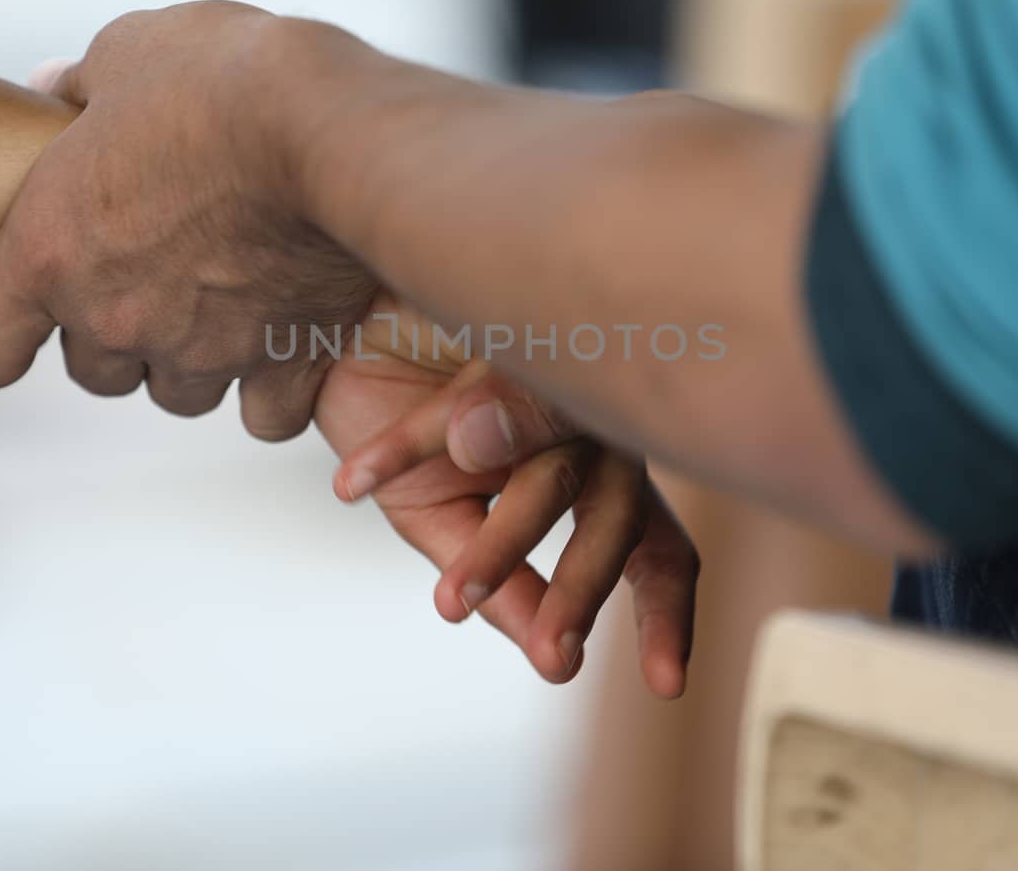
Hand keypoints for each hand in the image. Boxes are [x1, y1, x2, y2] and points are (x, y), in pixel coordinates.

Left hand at [0, 2, 377, 438]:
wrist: (326, 129)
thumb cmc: (218, 81)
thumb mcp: (129, 52)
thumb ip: (82, 87)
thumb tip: (54, 90)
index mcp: (49, 251)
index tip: (23, 319)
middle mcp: (116, 317)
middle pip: (93, 372)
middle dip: (118, 332)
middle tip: (157, 272)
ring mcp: (202, 351)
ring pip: (178, 394)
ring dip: (192, 360)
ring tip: (229, 299)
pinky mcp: (285, 365)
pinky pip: (265, 416)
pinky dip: (272, 389)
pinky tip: (287, 342)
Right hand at [318, 297, 698, 697]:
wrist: (353, 334)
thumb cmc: (417, 436)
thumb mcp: (448, 523)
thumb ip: (501, 584)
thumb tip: (554, 662)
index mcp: (596, 477)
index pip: (657, 548)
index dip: (666, 614)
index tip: (666, 683)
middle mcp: (592, 428)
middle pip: (618, 514)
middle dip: (586, 589)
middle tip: (557, 654)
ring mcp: (552, 380)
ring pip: (551, 474)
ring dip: (502, 544)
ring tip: (452, 600)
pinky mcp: (485, 337)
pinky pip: (445, 414)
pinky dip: (394, 453)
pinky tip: (351, 485)